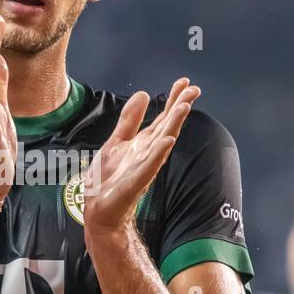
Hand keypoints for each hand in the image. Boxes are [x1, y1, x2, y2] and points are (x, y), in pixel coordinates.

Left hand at [83, 77, 199, 236]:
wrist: (100, 211)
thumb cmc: (108, 180)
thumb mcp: (116, 142)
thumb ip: (129, 120)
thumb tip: (144, 93)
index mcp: (143, 143)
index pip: (162, 118)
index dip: (173, 99)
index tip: (184, 82)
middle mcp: (148, 153)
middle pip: (167, 126)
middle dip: (180, 107)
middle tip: (193, 89)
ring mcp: (143, 168)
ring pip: (162, 143)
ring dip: (173, 125)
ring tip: (183, 107)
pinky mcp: (135, 182)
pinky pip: (149, 166)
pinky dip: (159, 153)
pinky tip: (167, 141)